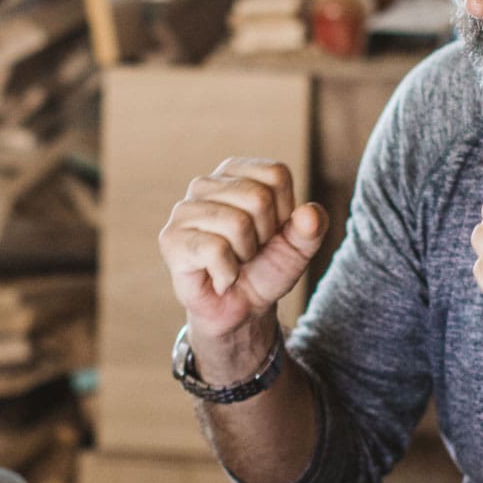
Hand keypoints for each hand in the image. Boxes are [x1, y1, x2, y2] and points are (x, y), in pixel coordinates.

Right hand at [159, 158, 328, 371]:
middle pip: (258, 197)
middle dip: (264, 235)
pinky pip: (215, 249)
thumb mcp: (298, 247)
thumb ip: (311, 227)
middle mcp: (205, 184)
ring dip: (244, 255)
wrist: (241, 309)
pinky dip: (228, 274)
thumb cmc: (265, 269)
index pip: (276, 174)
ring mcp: (184, 210)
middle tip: (249, 252)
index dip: (285, 211)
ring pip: (237, 223)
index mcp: (235, 172)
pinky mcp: (171, 240)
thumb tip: (310, 214)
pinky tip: (219, 278)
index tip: (270, 232)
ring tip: (233, 262)